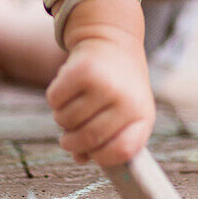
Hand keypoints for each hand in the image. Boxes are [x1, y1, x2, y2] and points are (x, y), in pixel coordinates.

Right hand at [46, 28, 154, 167]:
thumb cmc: (117, 85)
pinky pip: (55, 100)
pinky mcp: (83, 70)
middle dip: (71, 142)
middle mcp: (127, 100)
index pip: (122, 151)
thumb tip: (80, 158)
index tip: (92, 152)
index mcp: (142, 115)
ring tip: (73, 104)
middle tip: (68, 135)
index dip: (101, 157)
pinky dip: (55, 99)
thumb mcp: (124, 113)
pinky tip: (68, 88)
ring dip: (62, 118)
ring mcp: (105, 84)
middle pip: (88, 139)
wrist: (113, 40)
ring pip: (66, 120)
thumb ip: (107, 140)